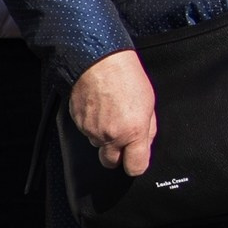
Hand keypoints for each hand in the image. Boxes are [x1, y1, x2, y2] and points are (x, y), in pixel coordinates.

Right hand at [70, 51, 156, 177]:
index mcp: (133, 132)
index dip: (136, 164)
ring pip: (97, 145)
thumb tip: (145, 144)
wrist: (98, 61)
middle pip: (110, 163)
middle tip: (121, 137)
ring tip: (110, 114)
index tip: (136, 159)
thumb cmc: (126, 76)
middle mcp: (111, 135)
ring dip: (103, 137)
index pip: (135, 167)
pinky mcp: (78, 123)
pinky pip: (86, 132)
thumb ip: (148, 129)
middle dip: (116, 155)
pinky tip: (99, 107)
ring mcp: (92, 130)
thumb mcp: (149, 103)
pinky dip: (92, 124)